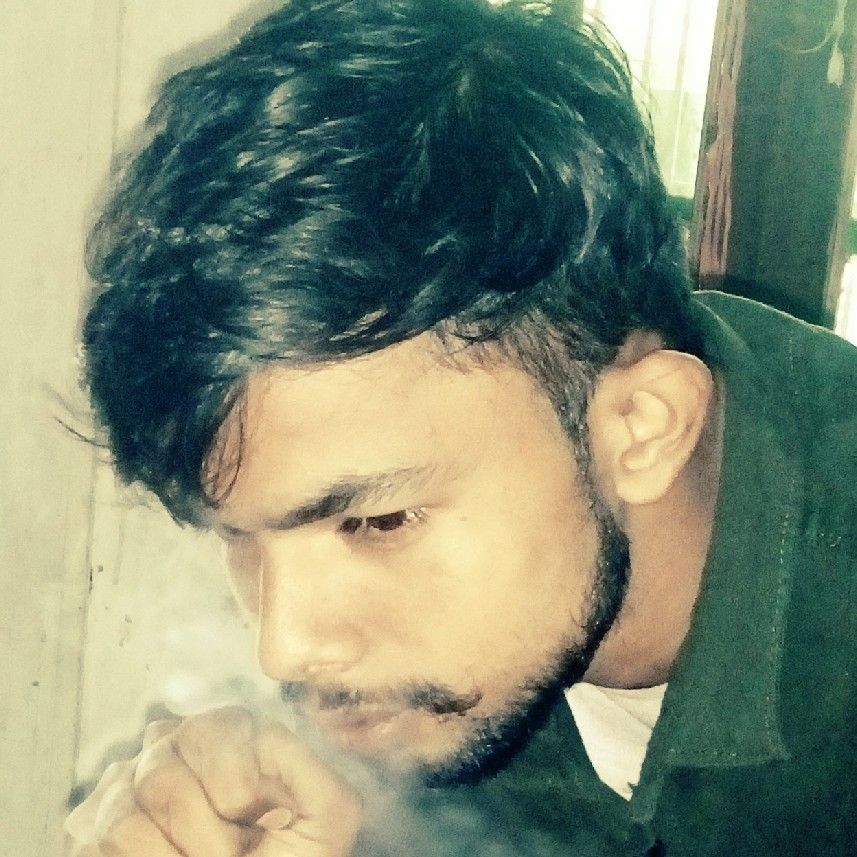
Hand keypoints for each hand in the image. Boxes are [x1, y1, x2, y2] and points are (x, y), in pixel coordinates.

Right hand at [64, 706, 361, 856]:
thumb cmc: (290, 855)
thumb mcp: (326, 814)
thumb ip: (315, 770)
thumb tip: (270, 746)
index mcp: (228, 732)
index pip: (217, 730)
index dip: (235, 784)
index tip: (255, 819)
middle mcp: (170, 747)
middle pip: (164, 774)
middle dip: (206, 834)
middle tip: (231, 854)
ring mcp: (124, 789)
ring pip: (128, 817)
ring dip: (177, 856)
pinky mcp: (92, 833)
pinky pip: (101, 846)